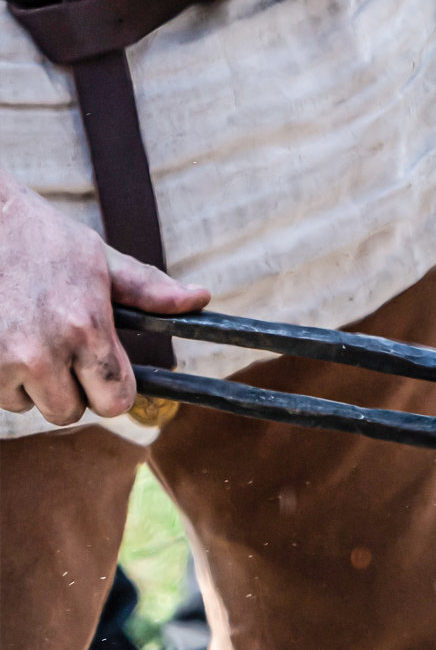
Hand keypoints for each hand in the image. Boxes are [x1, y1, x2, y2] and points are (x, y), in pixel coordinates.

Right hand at [0, 171, 208, 425]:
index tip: (99, 371)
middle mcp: (44, 352)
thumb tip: (201, 299)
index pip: (115, 401)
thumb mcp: (97, 257)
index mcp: (85, 328)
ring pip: (28, 406)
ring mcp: (2, 360)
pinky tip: (0, 338)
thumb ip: (147, 289)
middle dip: (67, 390)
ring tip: (22, 337)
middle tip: (56, 352)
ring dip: (27, 384)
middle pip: (69, 412)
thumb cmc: (39, 236)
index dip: (110, 388)